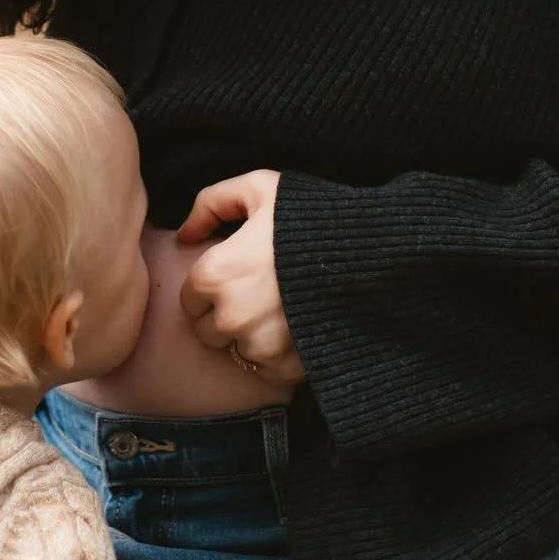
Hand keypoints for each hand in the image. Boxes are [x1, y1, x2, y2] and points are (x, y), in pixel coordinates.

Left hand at [177, 169, 305, 386]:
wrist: (373, 253)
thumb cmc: (310, 217)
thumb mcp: (260, 188)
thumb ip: (212, 203)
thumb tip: (185, 235)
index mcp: (215, 275)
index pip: (191, 300)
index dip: (212, 288)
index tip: (237, 278)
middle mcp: (231, 317)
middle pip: (209, 332)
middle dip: (227, 316)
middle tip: (259, 296)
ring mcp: (260, 346)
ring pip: (238, 352)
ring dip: (253, 338)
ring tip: (282, 313)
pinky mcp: (288, 367)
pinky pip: (267, 371)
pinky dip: (278, 357)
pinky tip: (296, 331)